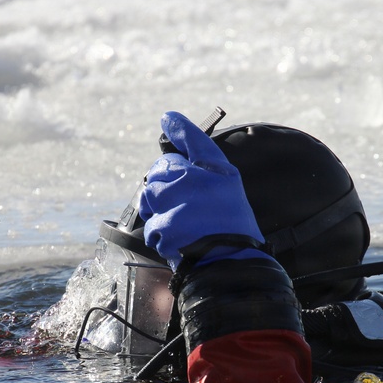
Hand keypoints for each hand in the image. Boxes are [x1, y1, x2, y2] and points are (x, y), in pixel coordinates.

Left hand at [138, 111, 266, 271]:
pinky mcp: (165, 228)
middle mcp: (193, 182)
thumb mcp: (228, 182)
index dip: (179, 127)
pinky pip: (151, 226)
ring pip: (150, 198)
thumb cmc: (232, 223)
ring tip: (184, 224)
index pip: (191, 140)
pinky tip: (180, 239)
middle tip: (185, 204)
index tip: (168, 119)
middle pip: (159, 172)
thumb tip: (169, 120)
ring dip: (159, 211)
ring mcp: (176, 205)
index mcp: (213, 170)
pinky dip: (161, 235)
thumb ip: (200, 154)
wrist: (232, 263)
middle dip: (165, 187)